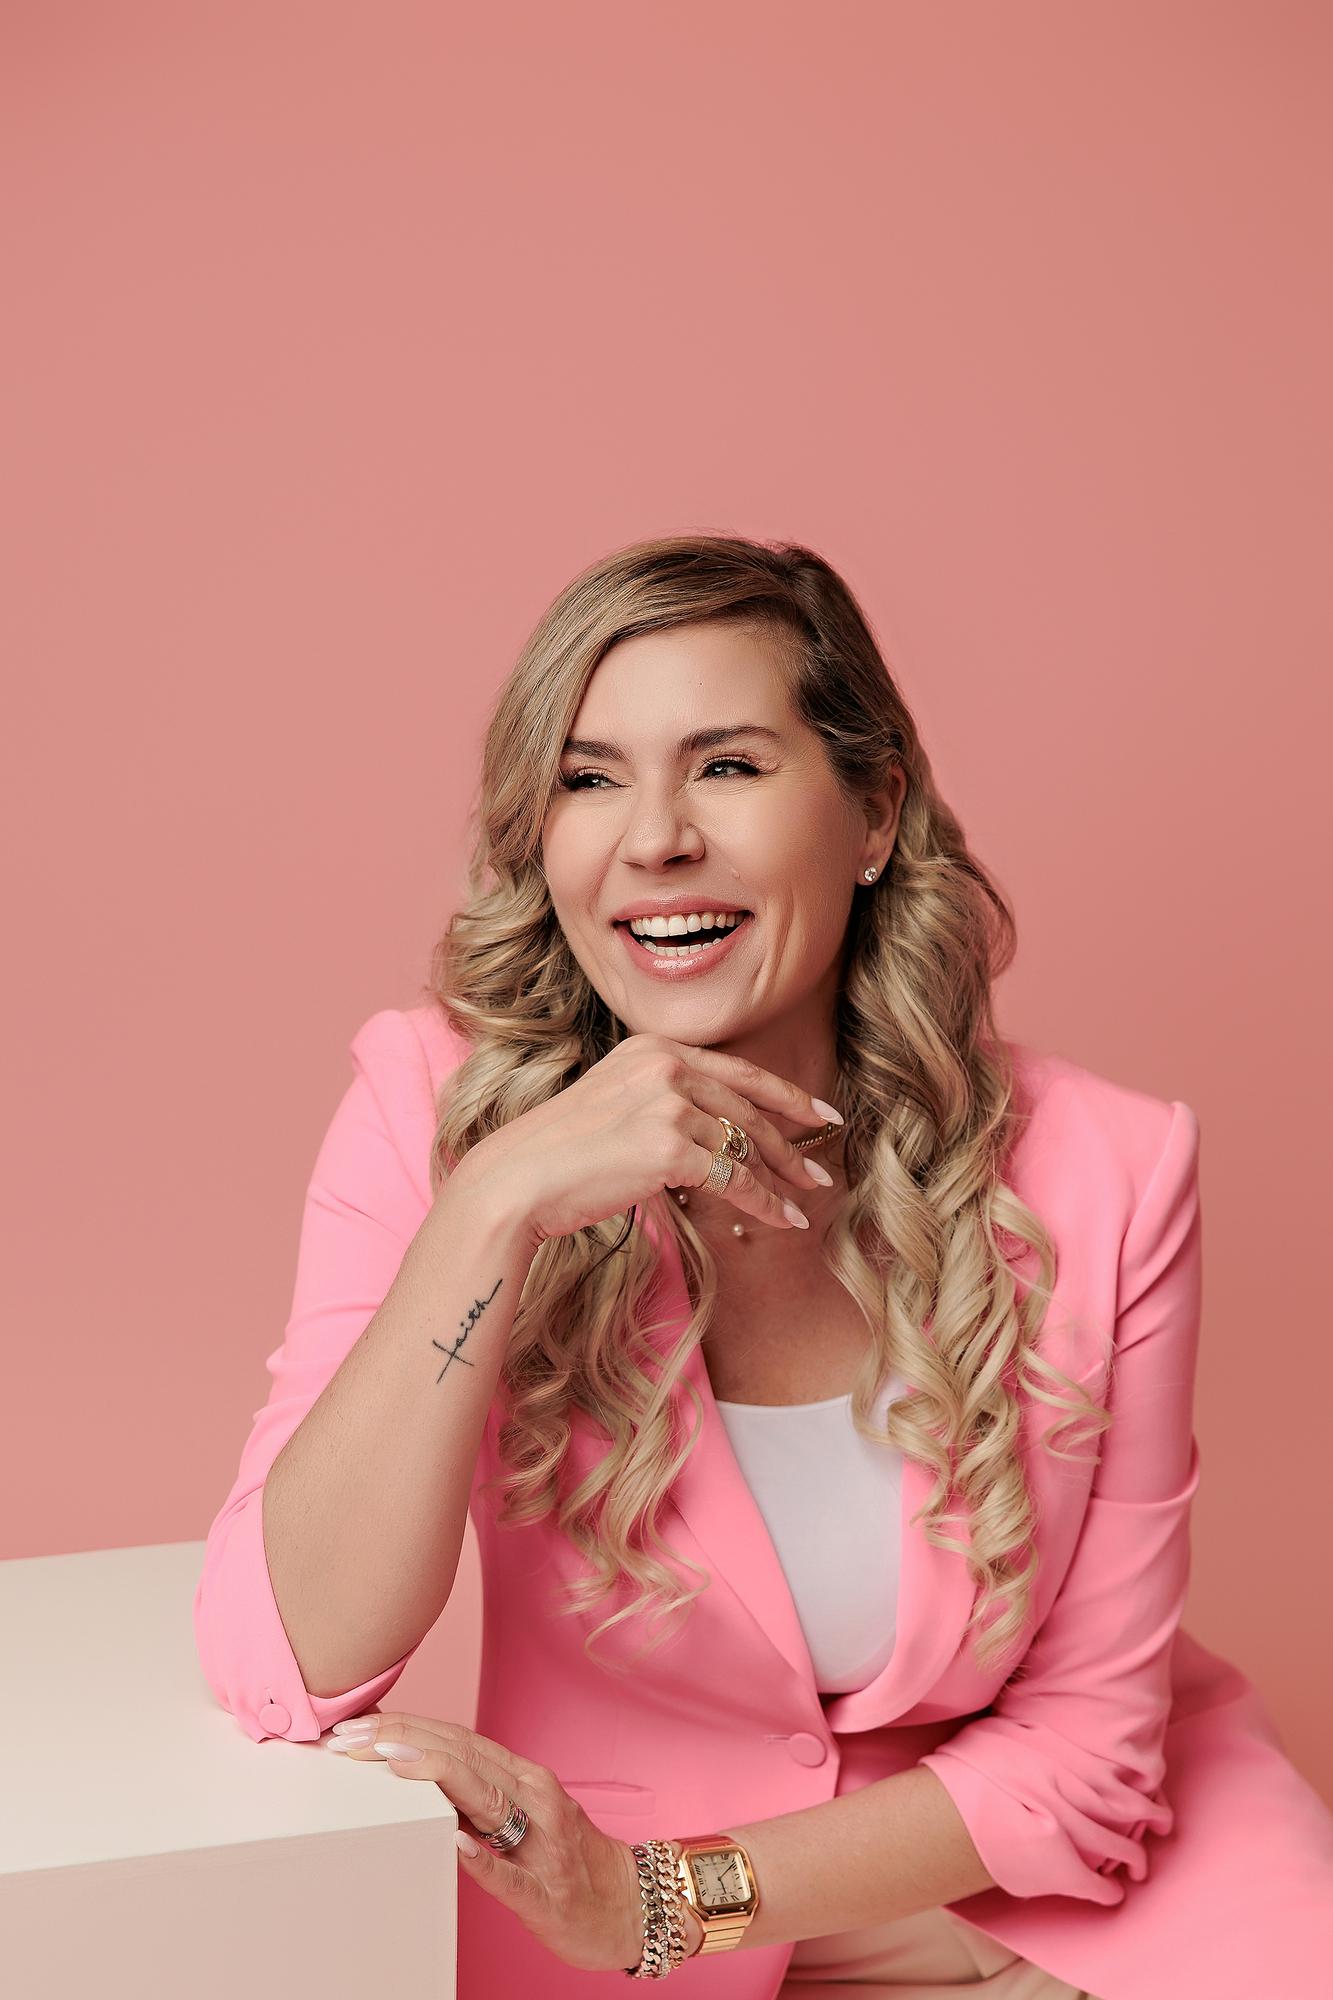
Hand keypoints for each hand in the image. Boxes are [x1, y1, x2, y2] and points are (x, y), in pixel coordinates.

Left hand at [325, 1709, 686, 1972]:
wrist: (629, 1906)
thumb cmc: (569, 1861)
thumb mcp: (522, 1816)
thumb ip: (477, 1795)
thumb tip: (414, 1776)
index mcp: (525, 1777)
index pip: (457, 1740)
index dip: (406, 1726)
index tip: (357, 1724)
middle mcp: (536, 1797)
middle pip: (462, 1758)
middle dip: (401, 1741)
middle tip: (347, 1736)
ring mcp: (544, 1843)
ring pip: (485, 1799)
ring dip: (433, 1776)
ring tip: (385, 1761)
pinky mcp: (548, 1894)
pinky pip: (511, 1875)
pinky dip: (484, 1859)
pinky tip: (455, 1844)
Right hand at [455, 1030, 839, 1254]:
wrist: (518, 1178)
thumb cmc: (561, 1152)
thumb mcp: (616, 1100)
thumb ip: (663, 1098)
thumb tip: (719, 1129)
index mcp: (654, 1046)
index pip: (737, 1069)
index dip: (785, 1093)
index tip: (820, 1112)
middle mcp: (665, 1064)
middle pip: (749, 1106)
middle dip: (792, 1141)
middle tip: (819, 1168)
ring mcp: (668, 1103)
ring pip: (745, 1145)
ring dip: (781, 1177)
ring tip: (805, 1199)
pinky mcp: (668, 1146)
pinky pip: (734, 1179)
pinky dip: (764, 1202)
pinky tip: (782, 1218)